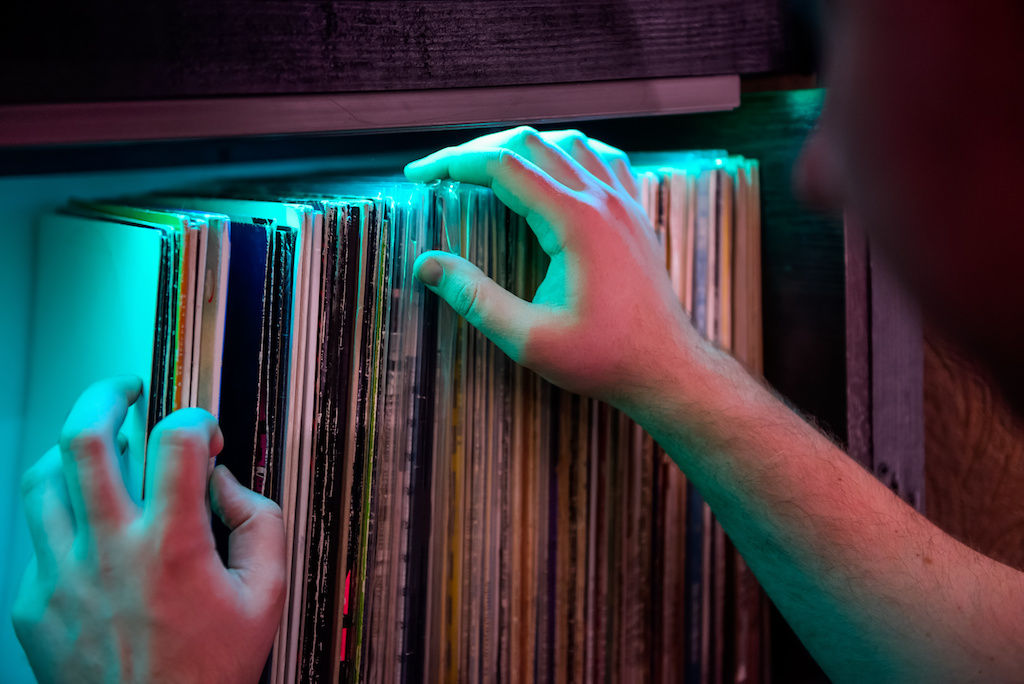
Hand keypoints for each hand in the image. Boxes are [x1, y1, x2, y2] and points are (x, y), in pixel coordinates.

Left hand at [12, 377, 285, 682]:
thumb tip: (228, 484)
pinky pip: (37, 539)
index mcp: (172, 547)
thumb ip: (261, 525)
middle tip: (125, 392)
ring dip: (73, 452)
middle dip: (107, 397)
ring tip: (98, 451)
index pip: (176, 440)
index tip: (203, 434)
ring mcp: (61, 577)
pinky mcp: (34, 603)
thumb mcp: (266, 598)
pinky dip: (65, 519)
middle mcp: (109, 552)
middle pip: (85, 439)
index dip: (196, 419)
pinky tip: (91, 530)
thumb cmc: (207, 671)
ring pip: (42, 479)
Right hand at [406, 126, 704, 408]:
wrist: (664, 369)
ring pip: (569, 143)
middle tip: (442, 173)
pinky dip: (570, 153)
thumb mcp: (529, 338)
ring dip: (523, 146)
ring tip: (488, 166)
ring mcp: (625, 204)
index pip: (501, 166)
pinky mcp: (636, 217)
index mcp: (575, 220)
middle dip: (478, 150)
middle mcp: (603, 200)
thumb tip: (428, 265)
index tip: (419, 176)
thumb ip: (475, 298)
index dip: (452, 164)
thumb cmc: (602, 359)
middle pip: (531, 144)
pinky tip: (557, 168)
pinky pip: (604, 160)